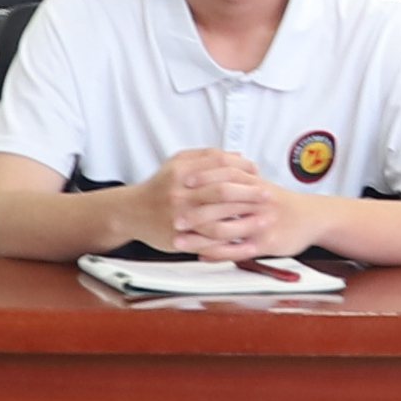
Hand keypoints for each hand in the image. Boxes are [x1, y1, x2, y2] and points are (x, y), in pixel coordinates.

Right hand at [154, 147, 278, 256]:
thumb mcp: (178, 162)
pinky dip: (230, 243)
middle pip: (222, 192)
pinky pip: (209, 244)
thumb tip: (241, 157)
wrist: (131, 212)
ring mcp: (179, 220)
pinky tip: (247, 241)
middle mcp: (179, 196)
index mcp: (181, 173)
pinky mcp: (179, 240)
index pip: (220, 166)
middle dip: (250, 194)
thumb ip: (208, 156)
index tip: (258, 173)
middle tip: (269, 195)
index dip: (243, 168)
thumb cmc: (161, 186)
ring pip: (218, 222)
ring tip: (265, 219)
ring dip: (245, 222)